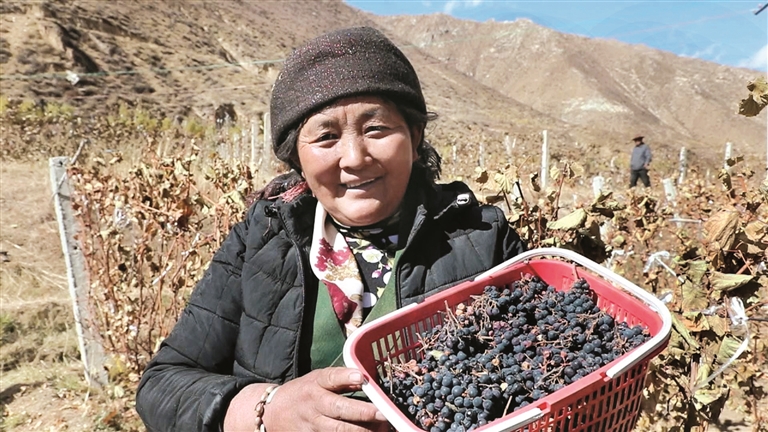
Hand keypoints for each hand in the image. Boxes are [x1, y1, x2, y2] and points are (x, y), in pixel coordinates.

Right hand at [262, 367, 388, 431]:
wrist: (272, 414)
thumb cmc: (302, 393)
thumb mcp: (317, 380)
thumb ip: (340, 380)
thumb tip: (364, 378)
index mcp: (315, 385)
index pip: (330, 378)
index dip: (346, 377)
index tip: (361, 377)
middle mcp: (314, 405)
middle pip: (339, 410)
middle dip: (363, 413)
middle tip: (384, 414)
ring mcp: (312, 425)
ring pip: (339, 430)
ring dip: (362, 431)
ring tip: (382, 429)